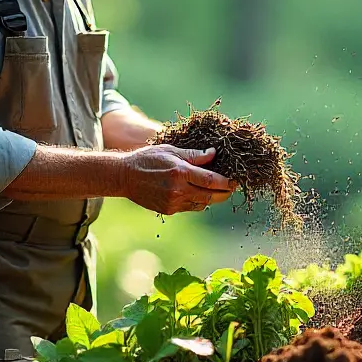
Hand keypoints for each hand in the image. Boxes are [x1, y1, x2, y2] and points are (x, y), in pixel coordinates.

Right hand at [121, 145, 236, 214]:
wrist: (125, 177)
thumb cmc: (148, 158)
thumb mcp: (171, 150)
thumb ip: (194, 155)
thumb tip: (213, 154)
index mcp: (180, 172)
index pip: (211, 180)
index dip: (226, 182)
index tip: (235, 180)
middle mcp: (178, 190)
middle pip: (210, 196)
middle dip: (224, 193)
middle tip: (231, 187)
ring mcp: (173, 203)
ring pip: (202, 204)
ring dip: (212, 198)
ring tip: (216, 188)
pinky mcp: (169, 210)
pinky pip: (190, 207)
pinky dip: (198, 201)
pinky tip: (198, 192)